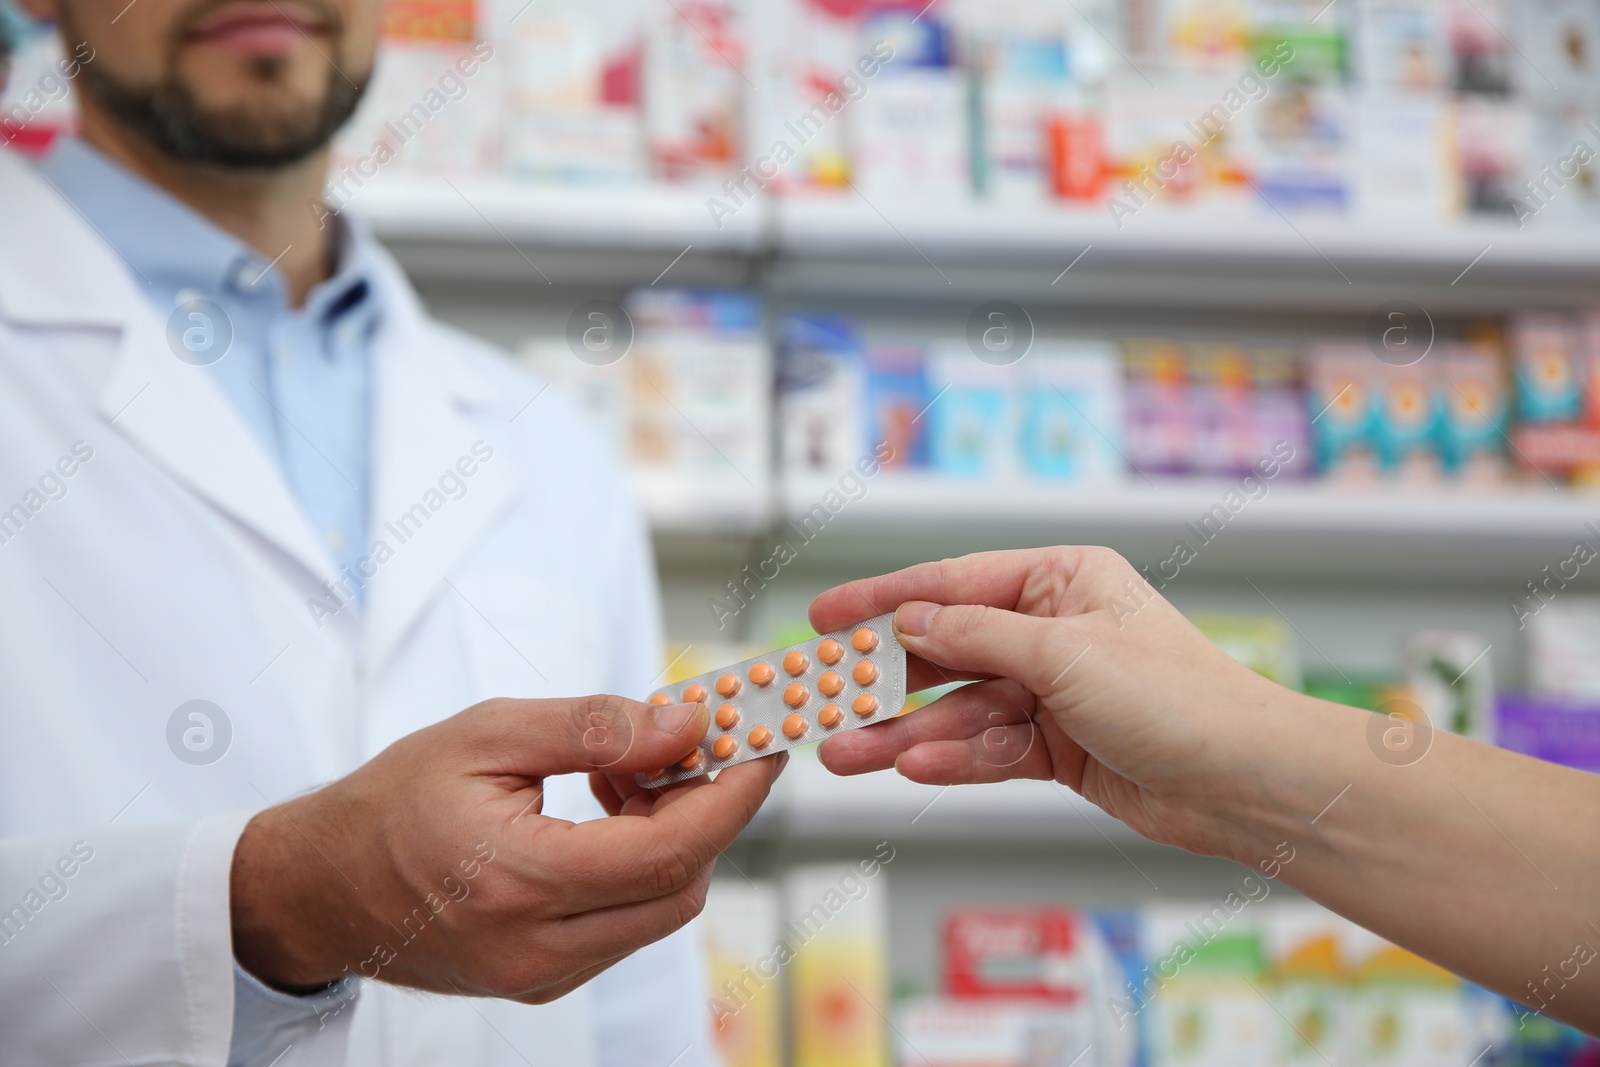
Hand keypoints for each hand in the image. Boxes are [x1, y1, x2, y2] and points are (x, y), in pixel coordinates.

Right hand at [231, 695, 782, 1001]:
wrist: (319, 886)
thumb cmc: (393, 800)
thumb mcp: (488, 735)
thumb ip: (596, 729)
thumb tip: (689, 726)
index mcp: (520, 880)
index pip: (669, 852)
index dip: (731, 797)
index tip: (761, 746)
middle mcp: (537, 948)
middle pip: (678, 887)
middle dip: (705, 812)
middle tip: (688, 748)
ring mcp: (541, 975)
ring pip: (658, 910)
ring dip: (670, 838)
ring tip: (625, 776)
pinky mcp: (541, 981)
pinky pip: (624, 926)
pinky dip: (638, 868)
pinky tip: (603, 817)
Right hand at [810, 547, 1299, 862]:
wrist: (1246, 782)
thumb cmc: (1178, 695)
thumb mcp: (1064, 651)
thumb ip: (976, 634)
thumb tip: (908, 618)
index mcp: (1062, 580)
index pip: (952, 583)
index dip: (882, 600)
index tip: (823, 617)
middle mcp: (1055, 631)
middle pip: (948, 652)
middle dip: (886, 681)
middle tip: (821, 699)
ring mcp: (1055, 693)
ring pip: (960, 710)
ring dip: (905, 735)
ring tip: (846, 754)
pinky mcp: (1059, 749)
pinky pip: (989, 750)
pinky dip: (954, 760)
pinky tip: (914, 768)